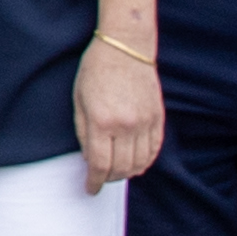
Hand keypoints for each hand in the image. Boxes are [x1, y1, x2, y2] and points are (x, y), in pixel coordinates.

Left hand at [74, 0, 165, 186]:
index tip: (90, 189)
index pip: (99, 164)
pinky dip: (145, 161)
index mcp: (102, 121)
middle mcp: (126, 125)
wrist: (125, 46)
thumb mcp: (78, 100)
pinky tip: (136, 162)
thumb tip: (89, 159)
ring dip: (127, 173)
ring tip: (117, 171)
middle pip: (121, 168)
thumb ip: (83, 133)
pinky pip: (154, 149)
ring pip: (140, 163)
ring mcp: (145, 122)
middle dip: (109, 178)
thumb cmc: (95, 70)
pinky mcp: (158, 117)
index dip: (94, 182)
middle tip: (101, 178)